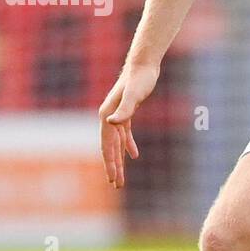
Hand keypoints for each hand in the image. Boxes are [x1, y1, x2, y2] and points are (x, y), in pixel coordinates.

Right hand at [99, 61, 159, 187]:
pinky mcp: (126, 113)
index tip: (114, 179)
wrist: (143, 66)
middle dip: (113, 166)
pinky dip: (128, 145)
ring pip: (116, 142)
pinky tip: (134, 155)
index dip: (111, 163)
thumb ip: (124, 110)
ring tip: (121, 176)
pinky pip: (125, 134)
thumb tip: (110, 123)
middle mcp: (108, 117)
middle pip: (109, 147)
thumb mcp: (134, 95)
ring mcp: (116, 115)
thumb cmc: (139, 79)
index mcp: (107, 115)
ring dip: (119, 159)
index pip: (107, 145)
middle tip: (117, 184)